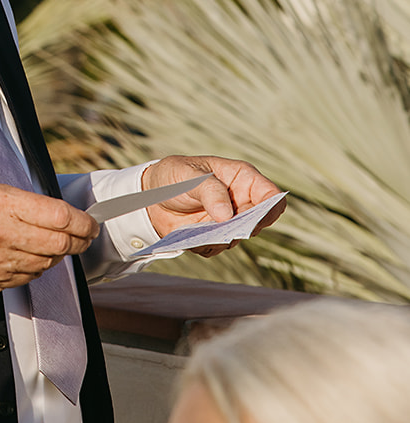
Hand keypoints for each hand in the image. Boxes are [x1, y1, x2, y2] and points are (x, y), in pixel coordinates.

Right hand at [0, 180, 98, 292]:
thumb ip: (25, 201)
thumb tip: (58, 212)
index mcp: (2, 206)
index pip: (58, 216)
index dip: (82, 221)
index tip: (89, 222)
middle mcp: (3, 236)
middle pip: (60, 243)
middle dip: (79, 240)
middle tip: (85, 234)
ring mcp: (0, 262)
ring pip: (49, 262)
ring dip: (60, 254)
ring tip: (60, 243)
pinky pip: (31, 276)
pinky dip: (40, 266)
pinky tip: (35, 255)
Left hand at [141, 155, 284, 255]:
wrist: (151, 197)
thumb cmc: (174, 176)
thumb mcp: (189, 175)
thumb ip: (210, 191)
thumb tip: (227, 216)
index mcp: (242, 178)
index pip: (271, 195)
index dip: (271, 208)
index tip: (254, 218)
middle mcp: (241, 201)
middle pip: (260, 221)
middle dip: (242, 226)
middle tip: (221, 225)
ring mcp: (230, 221)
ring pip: (239, 238)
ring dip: (221, 236)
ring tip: (199, 226)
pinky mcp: (216, 237)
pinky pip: (219, 248)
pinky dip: (206, 244)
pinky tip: (190, 232)